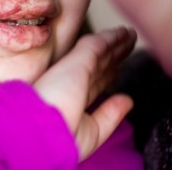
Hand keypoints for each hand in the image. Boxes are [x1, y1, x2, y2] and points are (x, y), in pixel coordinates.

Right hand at [33, 26, 136, 159]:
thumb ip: (110, 114)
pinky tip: (123, 32)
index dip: (108, 73)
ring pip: (102, 51)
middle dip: (114, 54)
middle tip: (129, 42)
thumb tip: (128, 100)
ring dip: (117, 42)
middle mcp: (74, 81)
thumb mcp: (91, 131)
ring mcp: (75, 69)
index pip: (94, 82)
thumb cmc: (60, 139)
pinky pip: (98, 44)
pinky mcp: (78, 60)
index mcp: (73, 99)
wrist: (40, 130)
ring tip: (130, 33)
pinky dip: (112, 37)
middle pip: (100, 64)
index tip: (118, 68)